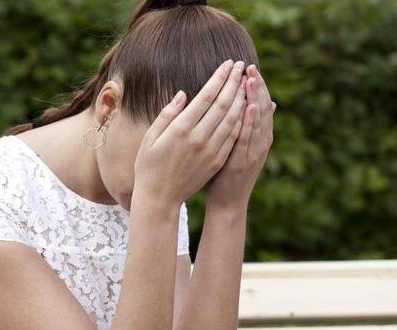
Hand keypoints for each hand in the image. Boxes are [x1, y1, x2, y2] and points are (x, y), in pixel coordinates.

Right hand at [133, 59, 248, 209]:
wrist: (158, 198)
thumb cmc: (148, 166)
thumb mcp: (150, 138)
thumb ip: (166, 114)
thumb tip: (182, 94)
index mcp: (180, 129)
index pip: (206, 96)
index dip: (219, 78)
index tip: (229, 63)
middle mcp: (198, 138)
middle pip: (223, 104)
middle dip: (234, 82)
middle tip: (243, 66)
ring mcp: (210, 150)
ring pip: (233, 119)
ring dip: (242, 98)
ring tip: (247, 82)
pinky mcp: (217, 161)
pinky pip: (234, 136)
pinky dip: (243, 120)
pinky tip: (246, 108)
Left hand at [206, 64, 275, 209]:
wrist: (228, 203)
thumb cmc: (230, 174)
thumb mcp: (242, 146)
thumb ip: (251, 126)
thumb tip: (265, 103)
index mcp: (259, 137)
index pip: (260, 105)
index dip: (257, 87)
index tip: (250, 68)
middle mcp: (260, 142)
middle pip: (261, 109)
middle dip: (257, 87)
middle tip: (250, 67)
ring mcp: (253, 152)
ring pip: (257, 121)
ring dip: (255, 99)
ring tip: (251, 79)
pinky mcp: (243, 162)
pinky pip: (247, 140)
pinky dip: (250, 123)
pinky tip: (249, 107)